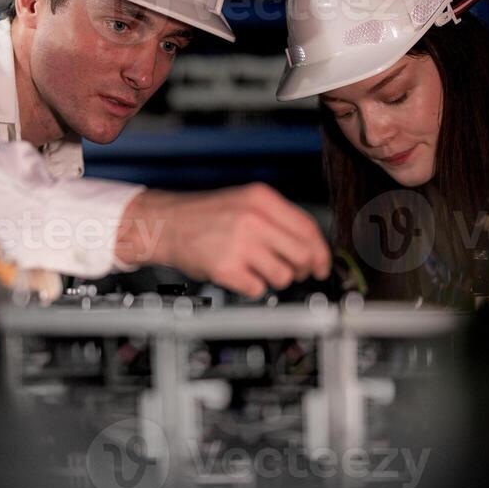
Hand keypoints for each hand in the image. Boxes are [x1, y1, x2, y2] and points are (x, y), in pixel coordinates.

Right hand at [115, 184, 330, 297]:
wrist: (166, 224)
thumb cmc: (205, 216)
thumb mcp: (245, 203)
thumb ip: (277, 219)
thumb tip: (311, 247)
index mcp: (261, 199)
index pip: (307, 228)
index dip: (320, 251)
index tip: (322, 264)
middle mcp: (253, 219)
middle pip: (302, 254)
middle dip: (303, 269)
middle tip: (296, 272)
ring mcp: (239, 244)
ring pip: (283, 275)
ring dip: (276, 279)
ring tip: (259, 270)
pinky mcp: (226, 268)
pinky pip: (258, 288)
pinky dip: (253, 287)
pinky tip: (242, 275)